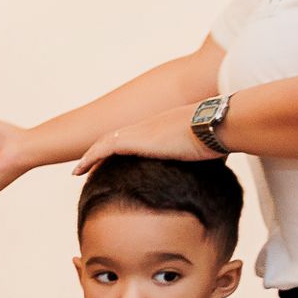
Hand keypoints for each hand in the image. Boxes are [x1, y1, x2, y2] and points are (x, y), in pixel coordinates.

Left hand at [74, 104, 221, 175]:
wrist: (217, 124)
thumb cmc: (220, 137)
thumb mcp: (208, 148)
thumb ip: (202, 156)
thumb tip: (213, 174)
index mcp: (163, 127)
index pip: (136, 138)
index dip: (122, 150)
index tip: (113, 162)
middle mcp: (148, 126)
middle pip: (116, 138)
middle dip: (100, 153)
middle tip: (88, 168)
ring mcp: (140, 131)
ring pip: (105, 143)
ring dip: (90, 157)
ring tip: (79, 172)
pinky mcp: (134, 140)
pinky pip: (102, 150)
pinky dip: (89, 159)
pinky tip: (78, 171)